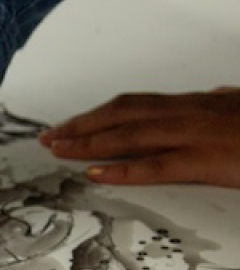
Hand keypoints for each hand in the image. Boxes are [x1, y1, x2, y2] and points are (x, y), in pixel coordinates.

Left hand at [40, 88, 239, 187]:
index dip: (94, 116)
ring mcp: (195, 135)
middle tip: (47, 139)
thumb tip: (209, 94)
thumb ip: (222, 102)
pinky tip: (94, 175)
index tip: (67, 126)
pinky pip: (156, 165)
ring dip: (88, 144)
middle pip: (120, 116)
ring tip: (58, 151)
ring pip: (130, 136)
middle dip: (79, 127)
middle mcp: (187, 114)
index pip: (131, 107)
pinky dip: (121, 170)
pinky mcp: (206, 161)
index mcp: (192, 105)